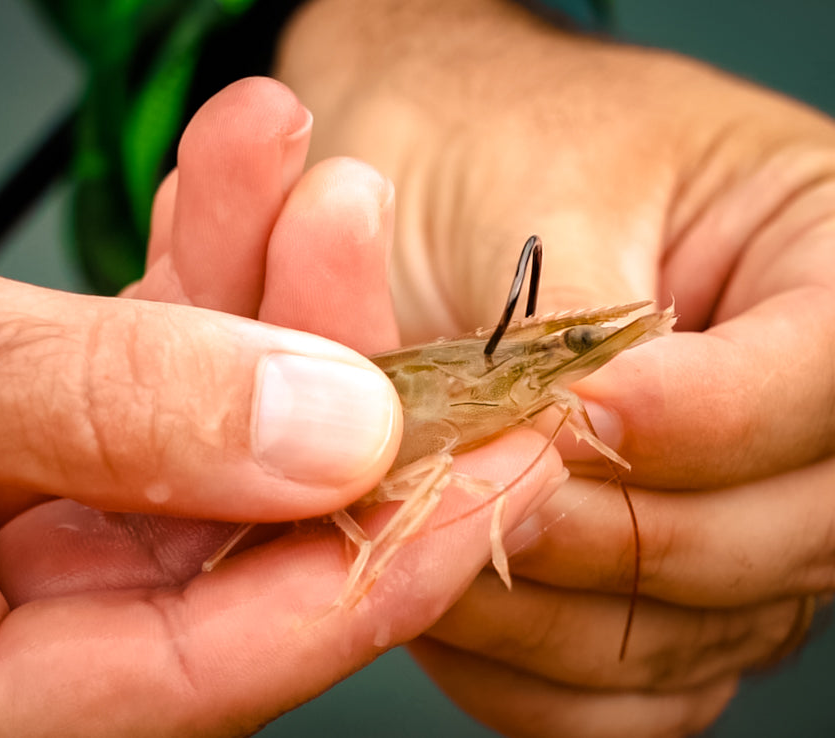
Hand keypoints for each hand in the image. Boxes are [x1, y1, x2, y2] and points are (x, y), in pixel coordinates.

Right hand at [0, 77, 562, 734]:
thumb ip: (77, 414)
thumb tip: (319, 437)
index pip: (203, 667)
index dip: (371, 567)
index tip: (504, 459)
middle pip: (219, 534)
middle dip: (323, 383)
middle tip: (392, 259)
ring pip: (190, 425)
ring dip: (261, 287)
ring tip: (306, 168)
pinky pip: (130, 351)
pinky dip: (187, 254)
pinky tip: (237, 160)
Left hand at [277, 0, 834, 735]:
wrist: (431, 183)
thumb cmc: (491, 149)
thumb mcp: (541, 193)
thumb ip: (577, 330)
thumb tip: (570, 445)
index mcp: (825, 262)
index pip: (829, 378)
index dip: (706, 418)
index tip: (572, 408)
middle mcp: (806, 417)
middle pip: (785, 535)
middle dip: (613, 527)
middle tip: (479, 482)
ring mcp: (739, 525)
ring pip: (692, 634)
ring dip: (545, 608)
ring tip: (429, 530)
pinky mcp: (655, 602)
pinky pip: (620, 694)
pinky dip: (525, 671)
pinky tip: (446, 600)